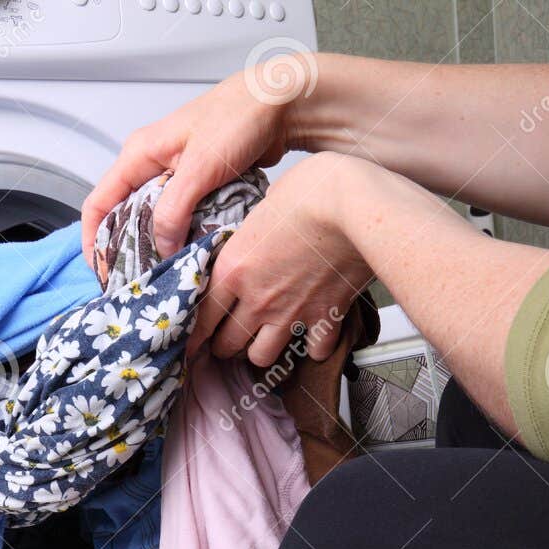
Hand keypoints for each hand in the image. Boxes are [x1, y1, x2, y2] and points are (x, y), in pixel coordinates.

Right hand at [80, 58, 315, 262]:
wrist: (278, 104)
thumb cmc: (238, 118)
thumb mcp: (199, 167)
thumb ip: (173, 209)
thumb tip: (161, 248)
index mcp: (139, 155)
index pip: (98, 204)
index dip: (93, 242)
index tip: (103, 275)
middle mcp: (151, 166)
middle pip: (123, 219)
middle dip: (126, 253)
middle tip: (136, 286)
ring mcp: (174, 178)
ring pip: (153, 223)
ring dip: (157, 250)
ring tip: (161, 280)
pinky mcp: (197, 187)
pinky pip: (179, 221)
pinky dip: (181, 241)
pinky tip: (188, 260)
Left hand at [188, 153, 373, 367]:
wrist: (358, 208)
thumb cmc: (313, 190)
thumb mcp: (266, 202)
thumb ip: (253, 230)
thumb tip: (255, 232)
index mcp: (235, 268)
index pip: (201, 315)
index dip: (193, 333)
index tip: (190, 341)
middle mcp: (258, 299)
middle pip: (227, 343)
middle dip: (223, 344)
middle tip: (226, 338)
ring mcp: (290, 314)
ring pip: (261, 357)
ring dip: (259, 351)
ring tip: (263, 340)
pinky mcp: (323, 320)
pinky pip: (312, 351)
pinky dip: (312, 348)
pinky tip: (312, 335)